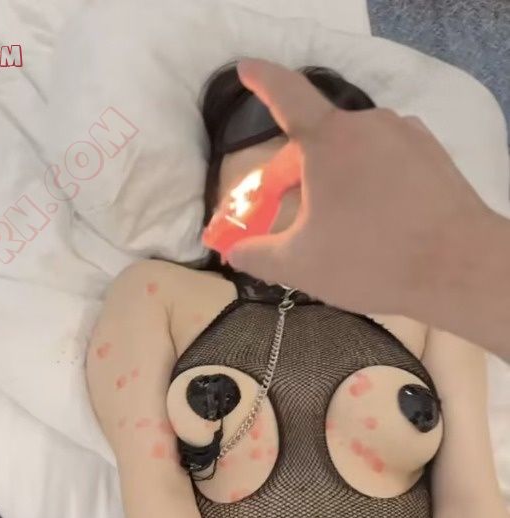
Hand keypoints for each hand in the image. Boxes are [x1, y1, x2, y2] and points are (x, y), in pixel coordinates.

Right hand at [226, 58, 496, 315]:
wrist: (461, 270)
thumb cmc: (370, 259)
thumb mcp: (299, 265)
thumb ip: (256, 255)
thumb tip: (234, 252)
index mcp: (329, 139)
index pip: (285, 93)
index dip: (261, 79)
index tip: (245, 68)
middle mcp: (368, 124)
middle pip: (318, 134)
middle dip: (295, 166)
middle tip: (288, 204)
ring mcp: (406, 135)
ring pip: (353, 146)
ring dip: (334, 171)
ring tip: (336, 217)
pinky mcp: (432, 153)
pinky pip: (385, 154)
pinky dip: (368, 175)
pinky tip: (375, 214)